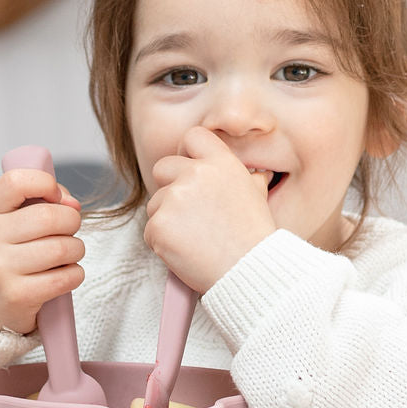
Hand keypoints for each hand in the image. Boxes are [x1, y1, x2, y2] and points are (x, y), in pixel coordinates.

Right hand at [0, 168, 84, 332]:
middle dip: (72, 221)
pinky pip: (66, 277)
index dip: (45, 183)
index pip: (16, 182)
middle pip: (49, 217)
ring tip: (67, 254)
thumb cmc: (10, 251)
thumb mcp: (14, 220)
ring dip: (76, 250)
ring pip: (62, 248)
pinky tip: (64, 275)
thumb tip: (73, 205)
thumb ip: (46, 200)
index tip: (54, 197)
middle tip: (69, 231)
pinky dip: (75, 274)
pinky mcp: (16, 296)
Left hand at [143, 127, 276, 291]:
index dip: (188, 153)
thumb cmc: (254, 237)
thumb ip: (245, 177)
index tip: (191, 170)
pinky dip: (163, 243)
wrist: (249, 271)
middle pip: (163, 167)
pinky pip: (150, 230)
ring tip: (195, 239)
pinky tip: (185, 252)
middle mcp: (196, 174)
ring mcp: (174, 198)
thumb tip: (252, 172)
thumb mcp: (256, 195)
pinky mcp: (159, 224)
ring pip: (155, 203)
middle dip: (170, 187)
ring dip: (167, 219)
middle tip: (190, 213)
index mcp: (221, 163)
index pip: (193, 137)